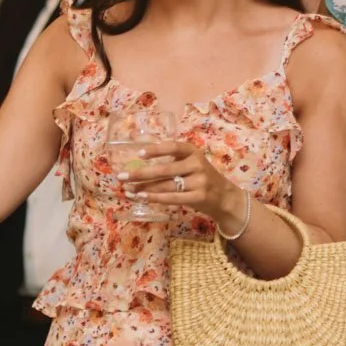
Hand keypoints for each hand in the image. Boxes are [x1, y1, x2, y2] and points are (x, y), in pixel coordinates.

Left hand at [113, 137, 238, 224]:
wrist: (224, 196)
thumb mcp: (191, 162)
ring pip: (166, 185)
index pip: (173, 147)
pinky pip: (172, 198)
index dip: (156, 150)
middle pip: (165, 169)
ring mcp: (199, 182)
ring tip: (127, 190)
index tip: (139, 154)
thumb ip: (170, 157)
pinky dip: (155, 198)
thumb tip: (138, 148)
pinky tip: (142, 198)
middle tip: (121, 177)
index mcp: (193, 152)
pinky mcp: (198, 197)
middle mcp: (197, 164)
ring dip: (144, 188)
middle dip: (141, 174)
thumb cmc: (201, 176)